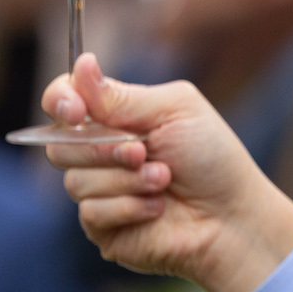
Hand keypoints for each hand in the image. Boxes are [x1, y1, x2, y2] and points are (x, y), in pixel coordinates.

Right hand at [43, 54, 292, 291]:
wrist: (233, 216)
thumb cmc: (212, 159)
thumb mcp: (175, 111)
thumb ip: (122, 95)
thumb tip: (82, 63)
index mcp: (114, 117)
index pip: (62, 100)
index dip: (59, 100)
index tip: (75, 110)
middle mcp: (99, 153)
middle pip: (59, 144)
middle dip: (104, 148)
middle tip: (144, 152)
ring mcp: (99, 191)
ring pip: (75, 181)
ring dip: (126, 180)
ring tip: (164, 181)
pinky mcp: (102, 228)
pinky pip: (90, 213)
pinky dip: (129, 207)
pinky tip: (157, 208)